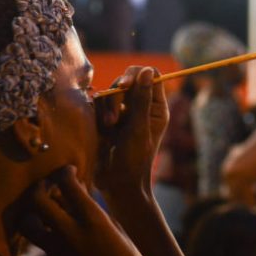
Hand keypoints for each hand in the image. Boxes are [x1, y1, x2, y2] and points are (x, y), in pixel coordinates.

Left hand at [19, 165, 154, 255]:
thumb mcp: (115, 228)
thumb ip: (93, 210)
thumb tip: (76, 195)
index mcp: (92, 218)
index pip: (66, 183)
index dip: (65, 172)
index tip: (68, 172)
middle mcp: (70, 232)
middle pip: (37, 200)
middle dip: (39, 188)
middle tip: (47, 187)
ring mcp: (59, 251)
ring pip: (28, 225)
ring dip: (32, 214)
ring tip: (43, 212)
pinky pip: (45, 245)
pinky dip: (50, 237)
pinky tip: (65, 239)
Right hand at [95, 67, 168, 197]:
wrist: (118, 185)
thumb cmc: (134, 161)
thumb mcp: (138, 128)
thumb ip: (141, 99)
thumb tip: (146, 70)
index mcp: (156, 108)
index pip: (150, 76)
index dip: (135, 76)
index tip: (124, 86)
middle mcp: (141, 107)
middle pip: (127, 81)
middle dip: (116, 96)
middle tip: (113, 120)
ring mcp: (124, 113)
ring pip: (111, 92)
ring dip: (107, 108)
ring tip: (108, 129)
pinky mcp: (108, 120)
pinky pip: (100, 105)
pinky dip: (99, 114)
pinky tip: (103, 132)